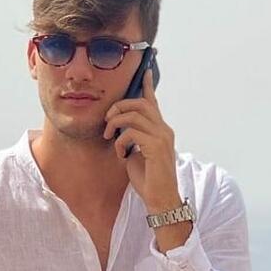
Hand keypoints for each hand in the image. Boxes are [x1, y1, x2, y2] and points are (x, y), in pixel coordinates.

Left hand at [102, 66, 181, 210]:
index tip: (144, 71)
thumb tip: (119, 130)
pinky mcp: (156, 147)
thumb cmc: (148, 179)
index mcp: (160, 130)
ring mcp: (162, 137)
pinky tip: (121, 154)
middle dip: (119, 106)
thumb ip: (132, 138)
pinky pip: (132, 133)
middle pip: (140, 103)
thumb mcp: (136, 154)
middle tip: (107, 120)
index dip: (147, 86)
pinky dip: (121, 141)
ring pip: (134, 115)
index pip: (153, 102)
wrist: (160, 199)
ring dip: (116, 123)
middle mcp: (164, 130)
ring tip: (109, 136)